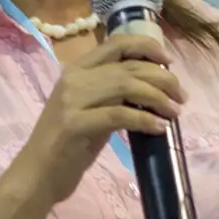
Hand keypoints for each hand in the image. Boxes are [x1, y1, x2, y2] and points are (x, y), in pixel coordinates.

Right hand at [14, 33, 185, 206]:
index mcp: (76, 70)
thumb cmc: (67, 145)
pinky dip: (145, 119)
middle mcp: (74, 79)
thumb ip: (112, 93)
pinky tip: (159, 128)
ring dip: (158, 98)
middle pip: (129, 67)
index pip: (116, 44)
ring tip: (175, 112)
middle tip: (181, 97)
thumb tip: (153, 86)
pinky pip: (120, 115)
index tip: (169, 62)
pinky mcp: (76, 124)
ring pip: (127, 86)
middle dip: (162, 79)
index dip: (147, 47)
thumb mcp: (90, 109)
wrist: (37, 175)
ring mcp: (72, 100)